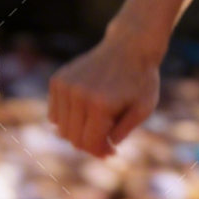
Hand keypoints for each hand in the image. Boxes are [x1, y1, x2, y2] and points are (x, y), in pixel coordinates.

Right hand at [48, 34, 160, 157]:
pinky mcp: (57, 80)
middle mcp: (77, 95)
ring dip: (78, 132)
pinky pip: (54, 114)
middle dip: (90, 144)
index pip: (89, 143)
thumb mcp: (143, 109)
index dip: (100, 152)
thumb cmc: (140, 80)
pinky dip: (68, 119)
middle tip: (106, 142)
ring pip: (61, 128)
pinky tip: (86, 112)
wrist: (129, 46)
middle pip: (73, 138)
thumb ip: (122, 132)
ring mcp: (64, 86)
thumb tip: (103, 149)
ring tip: (98, 125)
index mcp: (100, 105)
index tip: (112, 152)